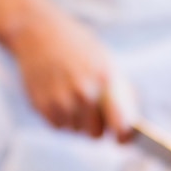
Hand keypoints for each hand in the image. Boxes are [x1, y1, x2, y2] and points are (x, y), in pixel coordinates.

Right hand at [3, 0, 136, 139]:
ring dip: (76, 120)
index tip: (122, 138)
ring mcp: (61, 100)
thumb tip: (131, 126)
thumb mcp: (107, 63)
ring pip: (76, 131)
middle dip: (96, 125)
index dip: (123, 136)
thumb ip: (121, 94)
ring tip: (72, 95)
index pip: (121, 125)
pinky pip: (58, 126)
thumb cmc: (79, 48)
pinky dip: (60, 117)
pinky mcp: (41, 106)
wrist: (38, 32)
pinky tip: (58, 96)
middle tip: (91, 107)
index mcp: (105, 81)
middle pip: (96, 134)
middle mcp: (83, 93)